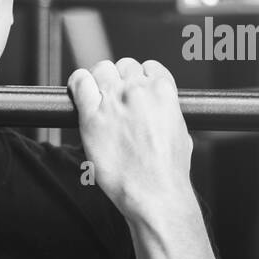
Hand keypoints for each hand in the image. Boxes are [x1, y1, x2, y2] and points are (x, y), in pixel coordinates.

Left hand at [66, 58, 193, 220]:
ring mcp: (114, 101)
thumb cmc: (169, 171)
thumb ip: (168, 113)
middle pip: (123, 66)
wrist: (154, 192)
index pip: (148, 67)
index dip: (138, 79)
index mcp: (164, 91)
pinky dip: (77, 83)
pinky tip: (78, 91)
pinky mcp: (92, 116)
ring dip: (98, 80)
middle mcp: (138, 90)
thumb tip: (159, 110)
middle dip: (118, 80)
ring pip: (101, 70)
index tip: (132, 91)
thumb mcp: (180, 132)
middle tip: (114, 100)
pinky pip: (80, 83)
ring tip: (96, 98)